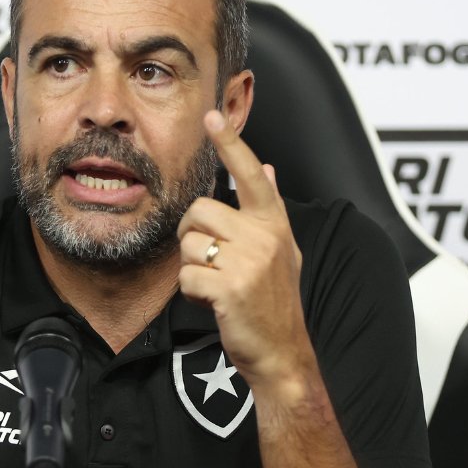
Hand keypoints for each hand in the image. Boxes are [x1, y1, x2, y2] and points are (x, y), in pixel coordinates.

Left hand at [177, 110, 307, 388]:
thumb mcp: (282, 249)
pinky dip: (192, 293)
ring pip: (188, 243)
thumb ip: (269, 208)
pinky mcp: (230, 286)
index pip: (249, 173)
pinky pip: (185, 276)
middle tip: (212, 261)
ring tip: (218, 283)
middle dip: (193, 235)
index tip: (212, 116)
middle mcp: (264, 235)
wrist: (281, 352)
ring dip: (192, 267)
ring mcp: (248, 261)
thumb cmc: (274, 299)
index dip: (230, 143)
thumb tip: (268, 167)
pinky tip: (215, 302)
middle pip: (199, 211)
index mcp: (274, 222)